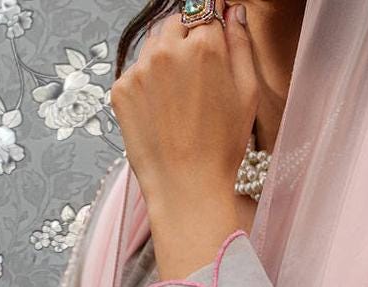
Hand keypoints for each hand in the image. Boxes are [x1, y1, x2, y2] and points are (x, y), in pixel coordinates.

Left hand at [110, 3, 256, 279]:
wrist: (186, 188)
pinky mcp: (121, 89)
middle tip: (195, 82)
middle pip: (177, 24)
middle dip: (186, 42)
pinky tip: (161, 115)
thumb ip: (241, 46)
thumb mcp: (247, 96)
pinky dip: (147, 87)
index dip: (212, 36)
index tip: (212, 56)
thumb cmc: (222, 149)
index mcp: (205, 45)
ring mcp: (140, 69)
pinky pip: (135, 73)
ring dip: (165, 62)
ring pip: (153, 47)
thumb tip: (233, 14)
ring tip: (178, 103)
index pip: (207, 16)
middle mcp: (168, 49)